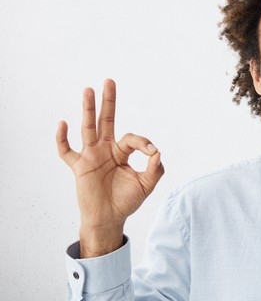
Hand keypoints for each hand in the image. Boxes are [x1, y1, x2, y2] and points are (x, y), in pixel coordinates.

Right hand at [56, 79, 163, 257]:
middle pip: (106, 121)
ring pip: (88, 129)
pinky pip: (67, 151)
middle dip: (108, 102)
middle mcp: (105, 150)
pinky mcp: (79, 167)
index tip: (151, 151)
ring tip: (88, 90)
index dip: (143, 142)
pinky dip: (62, 139)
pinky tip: (63, 123)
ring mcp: (91, 156)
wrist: (109, 219)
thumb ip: (155, 169)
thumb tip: (157, 152)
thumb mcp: (146, 184)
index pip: (132, 139)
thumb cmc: (126, 201)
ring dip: (88, 110)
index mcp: (121, 152)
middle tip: (109, 81)